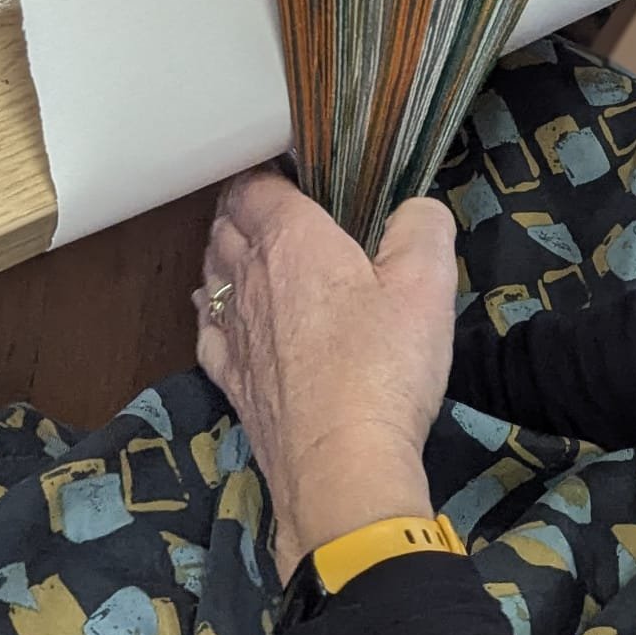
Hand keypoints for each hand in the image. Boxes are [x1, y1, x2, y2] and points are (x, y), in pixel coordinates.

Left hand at [194, 169, 457, 582]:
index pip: (254, 187)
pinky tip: (216, 313)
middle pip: (225, 227)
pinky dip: (210, 310)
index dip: (264, 171)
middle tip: (269, 204)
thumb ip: (421, 227)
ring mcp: (234, 333)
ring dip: (223, 254)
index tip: (288, 169)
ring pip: (211, 275)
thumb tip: (414, 208)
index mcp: (292, 242)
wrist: (342, 465)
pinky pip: (208, 330)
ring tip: (242, 247)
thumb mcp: (427, 283)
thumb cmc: (385, 366)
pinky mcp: (233, 381)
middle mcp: (250, 279)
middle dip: (241, 209)